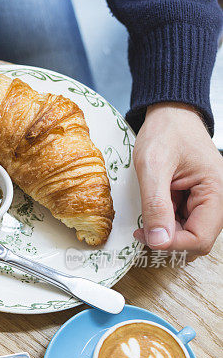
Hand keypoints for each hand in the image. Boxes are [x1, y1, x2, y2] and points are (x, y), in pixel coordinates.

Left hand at [133, 102, 222, 259]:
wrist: (170, 113)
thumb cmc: (166, 131)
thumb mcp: (153, 166)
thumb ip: (156, 205)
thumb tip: (158, 241)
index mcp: (216, 190)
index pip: (201, 238)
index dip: (173, 245)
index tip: (147, 238)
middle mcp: (217, 199)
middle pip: (197, 240)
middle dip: (169, 241)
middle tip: (142, 230)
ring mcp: (207, 200)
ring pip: (188, 234)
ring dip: (166, 233)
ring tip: (147, 217)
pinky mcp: (195, 200)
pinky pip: (183, 222)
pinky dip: (165, 223)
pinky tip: (153, 211)